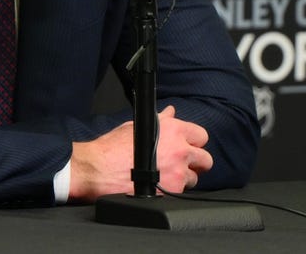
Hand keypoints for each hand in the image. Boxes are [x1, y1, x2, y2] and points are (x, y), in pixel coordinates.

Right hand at [68, 105, 211, 201]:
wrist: (100, 170)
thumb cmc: (114, 147)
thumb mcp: (138, 127)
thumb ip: (161, 120)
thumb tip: (171, 112)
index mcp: (173, 131)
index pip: (201, 135)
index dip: (194, 141)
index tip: (188, 146)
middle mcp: (179, 151)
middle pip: (205, 159)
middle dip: (196, 162)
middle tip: (183, 164)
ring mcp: (178, 172)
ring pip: (194, 178)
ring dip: (184, 178)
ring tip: (166, 177)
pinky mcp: (172, 191)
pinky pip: (182, 192)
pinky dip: (173, 191)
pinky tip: (159, 187)